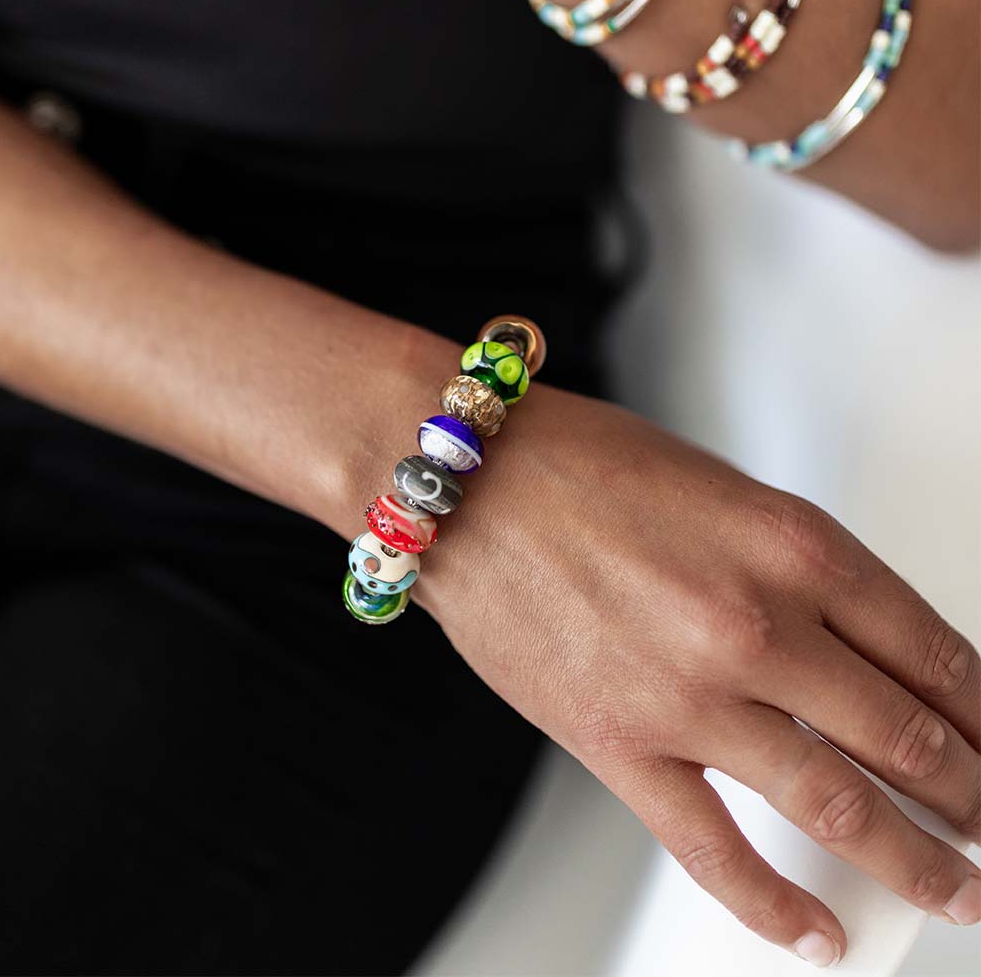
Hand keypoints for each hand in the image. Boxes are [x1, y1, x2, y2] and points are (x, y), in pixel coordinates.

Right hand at [414, 383, 980, 966]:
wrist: (465, 483)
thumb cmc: (579, 467)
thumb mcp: (722, 492)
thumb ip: (794, 571)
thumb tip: (855, 650)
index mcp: (794, 545)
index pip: (937, 652)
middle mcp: (756, 623)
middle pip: (909, 737)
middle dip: (974, 796)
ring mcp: (688, 693)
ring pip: (838, 805)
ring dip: (915, 862)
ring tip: (955, 891)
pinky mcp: (617, 743)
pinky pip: (715, 848)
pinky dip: (775, 904)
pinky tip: (816, 934)